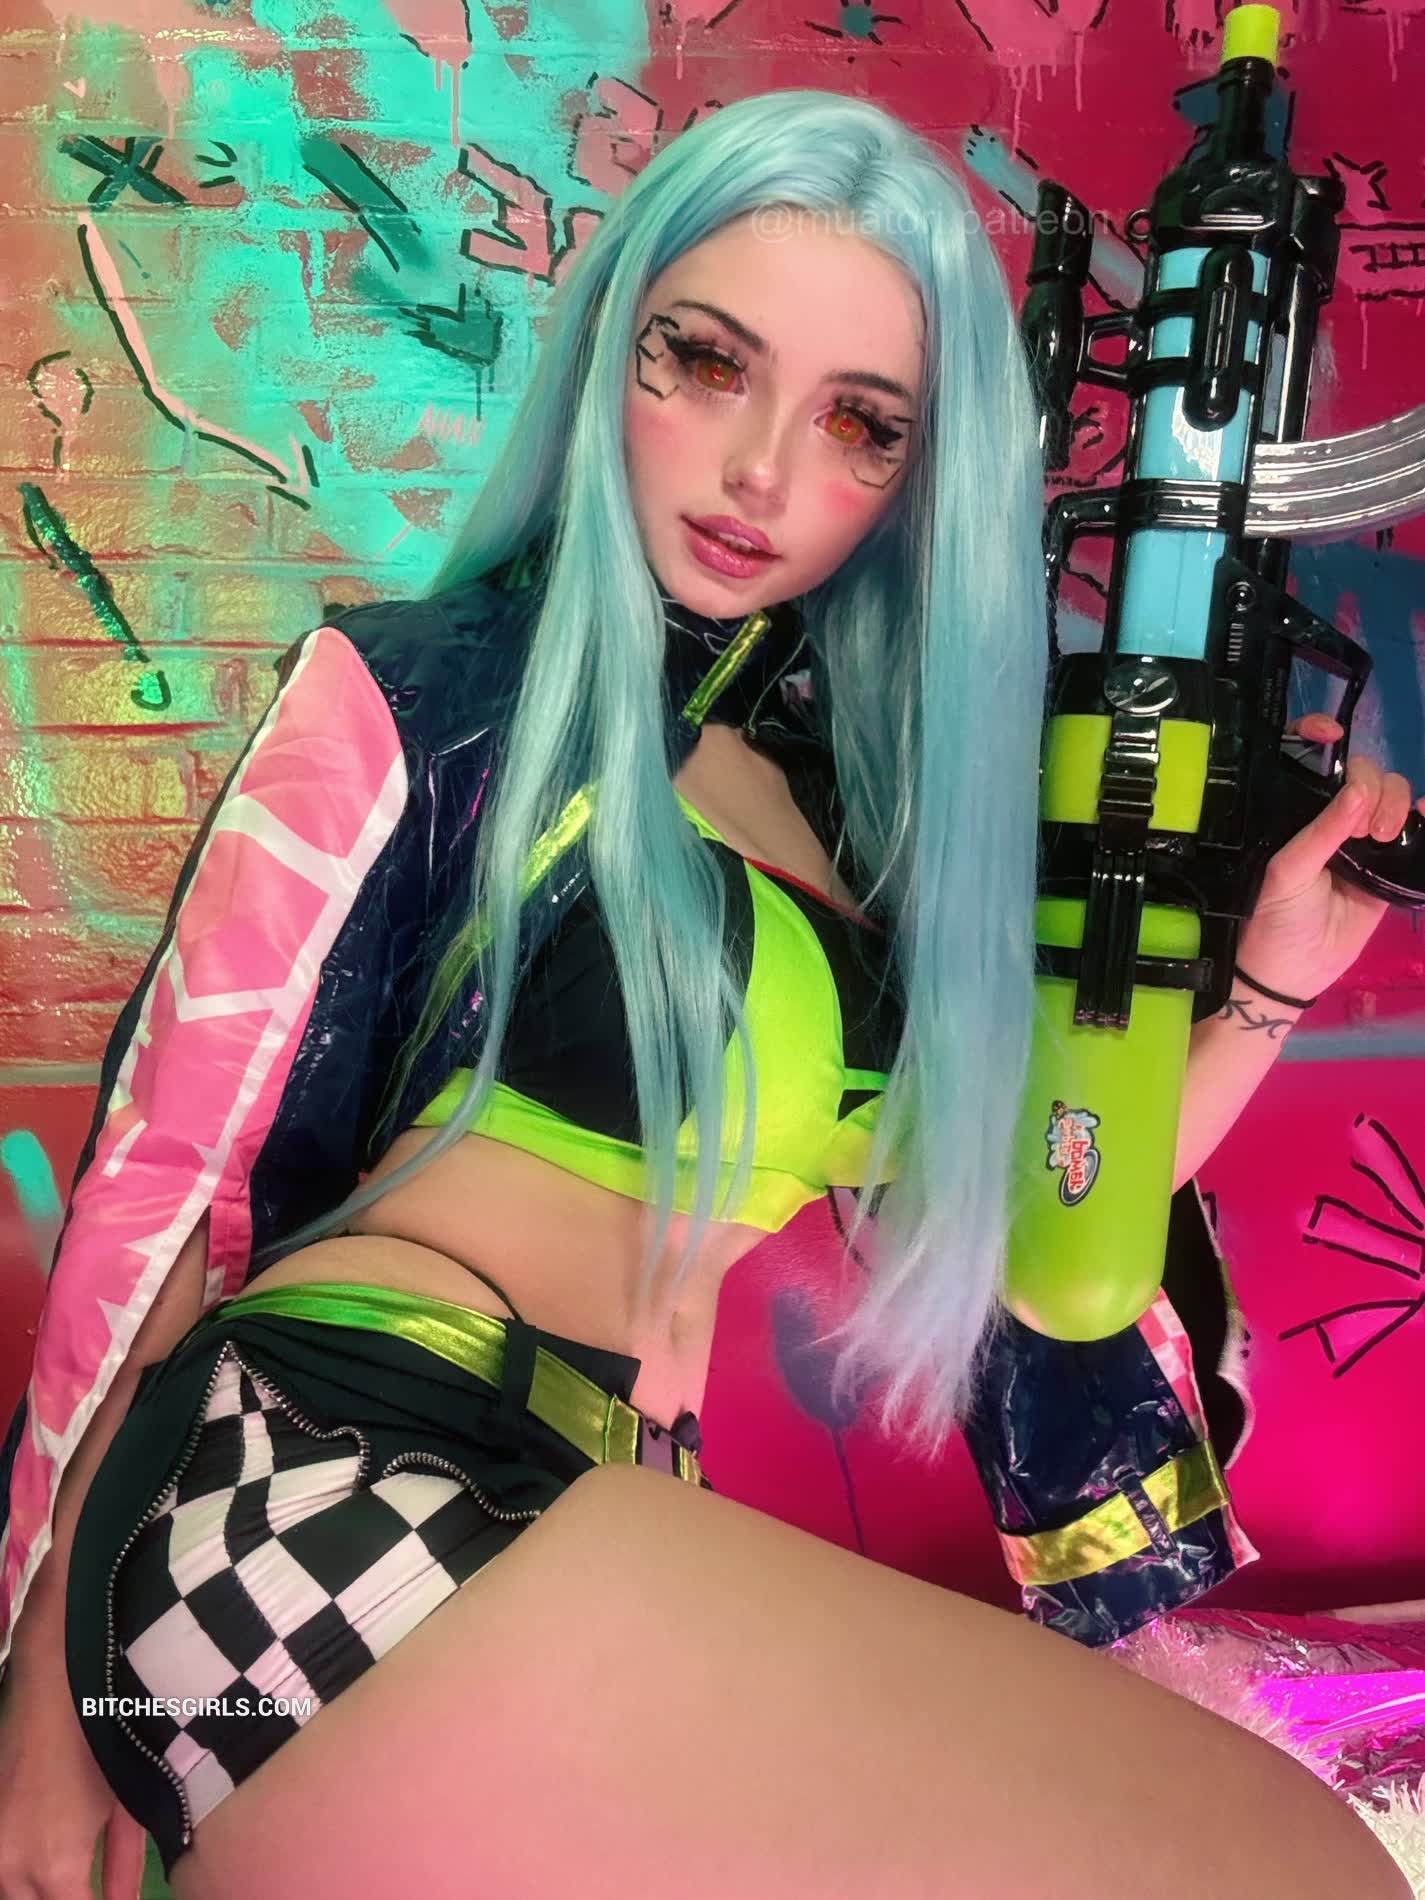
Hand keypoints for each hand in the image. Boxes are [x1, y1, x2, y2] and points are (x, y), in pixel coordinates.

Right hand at [0, 1682, 146, 1899]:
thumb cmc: (103, 1743)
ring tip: (74, 1873)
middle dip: (67, 1897)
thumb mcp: (123, 1808)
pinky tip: (46, 1858)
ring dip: (42, 1889)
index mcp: (56, 1868)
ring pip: (14, 1894)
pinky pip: (4, 1869)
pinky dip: (23, 1875)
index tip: (112, 1898)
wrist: (55, 1690)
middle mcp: (13, 1869)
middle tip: (88, 1884)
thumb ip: (122, 1865)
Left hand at [1237, 714, 1424, 1001]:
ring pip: (1391, 796)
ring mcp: (1361, 839)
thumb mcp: (1289, 870)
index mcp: (1294, 811)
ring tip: (1382, 837)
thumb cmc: (1276, 916)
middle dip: (1371, 785)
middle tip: (1364, 829)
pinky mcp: (1388, 863)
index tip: (1332, 733)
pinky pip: (1414, 830)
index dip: (1318, 734)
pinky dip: (1424, 816)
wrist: (1292, 972)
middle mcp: (1328, 817)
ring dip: (1395, 802)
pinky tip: (1424, 815)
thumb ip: (1324, 830)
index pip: (1310, 758)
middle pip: (1363, 774)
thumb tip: (1361, 790)